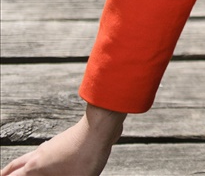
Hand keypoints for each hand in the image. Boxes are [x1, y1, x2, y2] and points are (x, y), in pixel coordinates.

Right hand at [1, 104, 125, 175]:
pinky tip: (44, 158)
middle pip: (15, 165)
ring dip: (20, 164)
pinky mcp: (62, 141)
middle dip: (6, 172)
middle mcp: (38, 154)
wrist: (100, 127)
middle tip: (1, 175)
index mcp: (35, 167)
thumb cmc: (87, 156)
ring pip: (28, 156)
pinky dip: (35, 157)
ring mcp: (50, 145)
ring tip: (19, 170)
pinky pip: (42, 151)